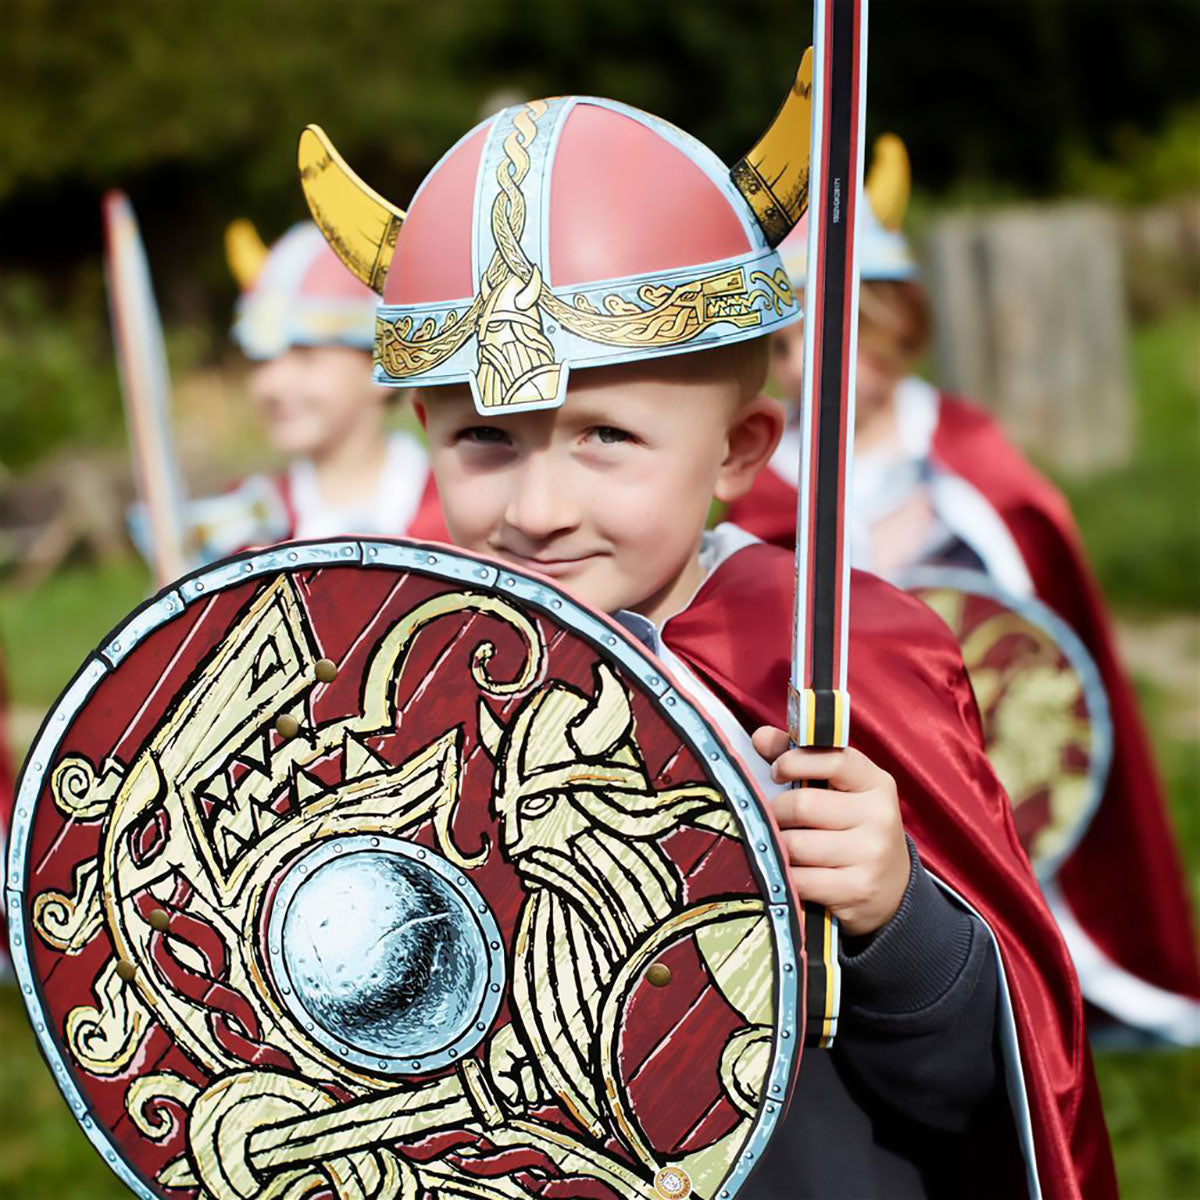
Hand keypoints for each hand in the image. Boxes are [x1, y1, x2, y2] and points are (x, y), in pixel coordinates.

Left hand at [751, 726, 910, 936]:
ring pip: (795, 845)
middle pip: (803, 805)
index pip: (833, 759)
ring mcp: (872, 855)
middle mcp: (879, 817)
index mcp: (876, 784)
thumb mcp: (839, 790)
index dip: (794, 761)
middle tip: (774, 819)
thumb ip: (802, 760)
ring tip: (781, 846)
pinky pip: (798, 880)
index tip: (777, 772)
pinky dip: (784, 876)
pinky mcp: (858, 889)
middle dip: (776, 813)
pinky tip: (788, 873)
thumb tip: (761, 737)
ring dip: (777, 847)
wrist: (892, 888)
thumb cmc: (853, 829)